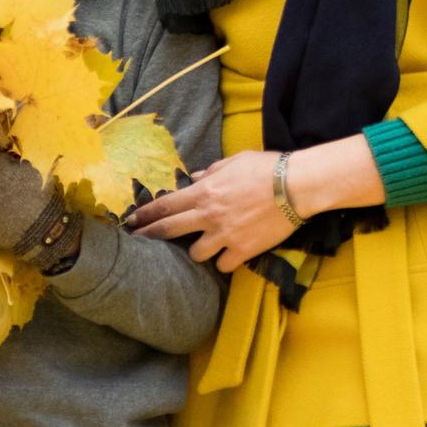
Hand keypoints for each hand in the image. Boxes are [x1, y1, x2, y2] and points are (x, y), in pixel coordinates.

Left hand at [128, 136, 383, 270]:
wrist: (296, 186)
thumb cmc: (267, 167)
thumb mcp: (235, 162)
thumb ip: (210, 172)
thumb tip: (194, 179)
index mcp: (204, 192)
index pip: (165, 205)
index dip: (144, 214)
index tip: (131, 221)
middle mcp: (209, 215)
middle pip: (168, 231)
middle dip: (149, 236)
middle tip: (137, 242)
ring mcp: (225, 235)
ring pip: (196, 254)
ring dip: (198, 250)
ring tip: (204, 246)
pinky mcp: (243, 250)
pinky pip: (224, 264)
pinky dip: (225, 261)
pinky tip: (230, 255)